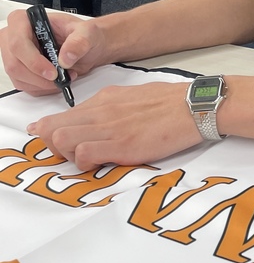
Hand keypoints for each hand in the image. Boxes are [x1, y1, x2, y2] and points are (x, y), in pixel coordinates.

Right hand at [0, 8, 107, 96]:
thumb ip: (79, 42)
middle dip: (38, 76)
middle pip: (15, 63)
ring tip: (63, 76)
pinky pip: (24, 85)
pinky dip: (42, 88)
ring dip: (42, 83)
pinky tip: (56, 81)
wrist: (89, 47)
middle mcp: (17, 36)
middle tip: (59, 78)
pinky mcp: (21, 69)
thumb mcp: (88, 32)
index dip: (33, 60)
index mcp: (27, 21)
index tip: (52, 71)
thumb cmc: (84, 34)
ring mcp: (16, 54)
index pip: (18, 42)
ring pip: (18, 77)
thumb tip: (66, 57)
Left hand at [26, 81, 201, 168]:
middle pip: (54, 127)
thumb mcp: (134, 98)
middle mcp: (101, 110)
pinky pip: (83, 153)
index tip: (49, 139)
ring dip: (66, 155)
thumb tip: (100, 119)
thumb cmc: (170, 103)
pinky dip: (83, 163)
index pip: (63, 115)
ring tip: (84, 160)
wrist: (194, 106)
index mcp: (105, 99)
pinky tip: (99, 164)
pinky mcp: (121, 144)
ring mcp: (110, 127)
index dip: (50, 130)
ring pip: (62, 139)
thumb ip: (112, 109)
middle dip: (52, 145)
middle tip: (68, 155)